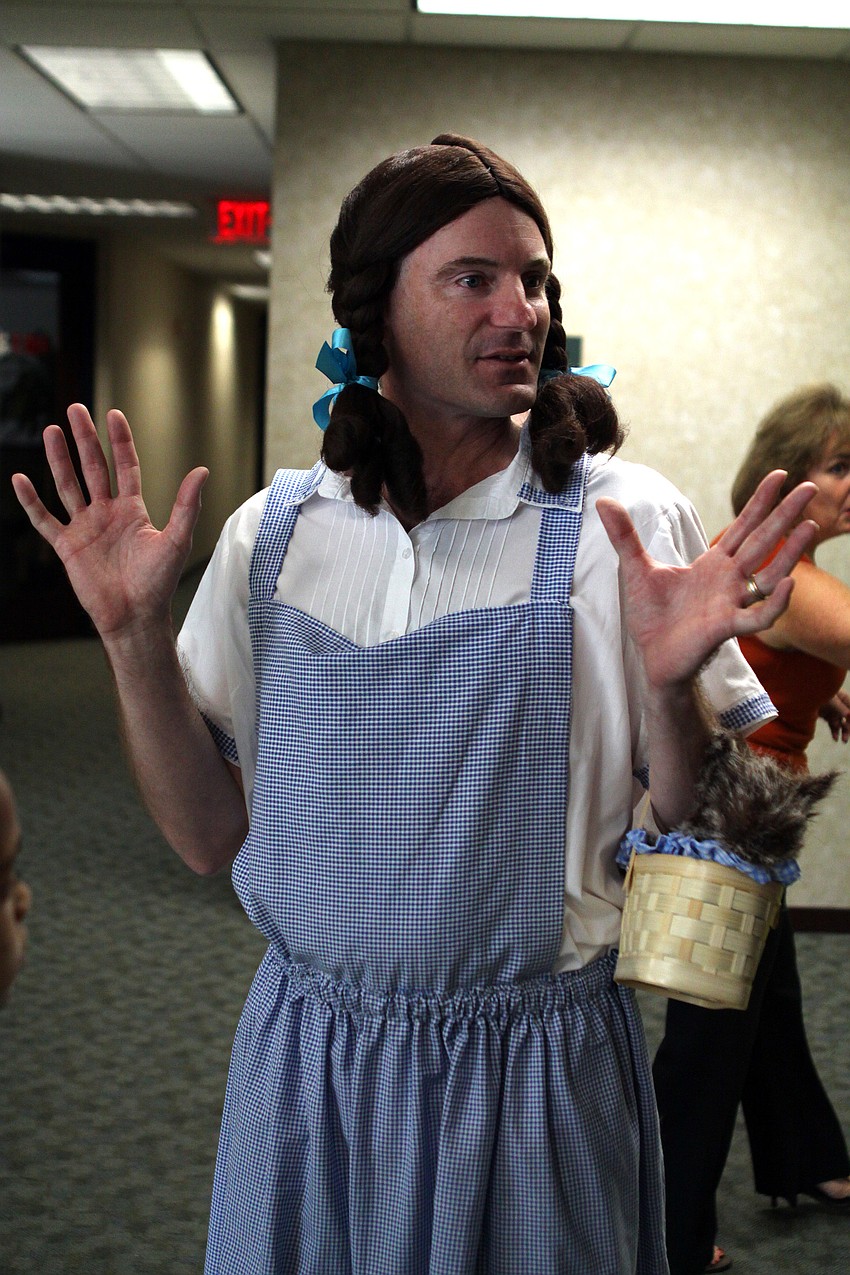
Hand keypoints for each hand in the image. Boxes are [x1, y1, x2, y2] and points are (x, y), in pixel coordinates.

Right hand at [11, 404, 207, 640]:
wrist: (135, 615)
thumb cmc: (158, 582)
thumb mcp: (177, 540)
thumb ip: (187, 505)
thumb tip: (202, 471)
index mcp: (133, 510)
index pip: (125, 466)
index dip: (119, 441)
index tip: (113, 415)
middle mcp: (107, 514)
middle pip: (93, 468)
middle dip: (85, 439)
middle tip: (75, 409)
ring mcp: (85, 528)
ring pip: (68, 486)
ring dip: (59, 460)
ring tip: (51, 431)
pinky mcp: (67, 546)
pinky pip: (45, 520)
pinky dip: (31, 501)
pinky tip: (20, 480)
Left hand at [596, 470, 818, 690]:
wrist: (650, 656)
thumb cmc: (651, 616)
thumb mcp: (635, 569)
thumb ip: (624, 536)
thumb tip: (603, 501)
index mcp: (714, 564)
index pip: (743, 526)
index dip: (760, 501)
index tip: (779, 474)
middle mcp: (729, 580)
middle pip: (764, 541)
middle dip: (785, 515)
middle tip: (811, 487)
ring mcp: (731, 603)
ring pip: (770, 576)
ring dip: (791, 553)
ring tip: (811, 526)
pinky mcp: (725, 628)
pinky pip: (758, 617)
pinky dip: (775, 603)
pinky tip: (789, 583)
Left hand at [819, 690, 849, 742]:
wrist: (803, 695)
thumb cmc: (818, 693)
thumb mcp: (831, 701)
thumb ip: (840, 709)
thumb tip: (849, 715)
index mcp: (844, 698)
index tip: (849, 726)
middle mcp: (840, 705)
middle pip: (848, 718)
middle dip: (848, 728)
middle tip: (846, 738)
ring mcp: (833, 711)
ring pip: (841, 723)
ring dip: (843, 732)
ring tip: (844, 741)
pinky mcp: (826, 716)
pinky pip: (832, 726)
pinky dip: (834, 732)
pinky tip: (836, 739)